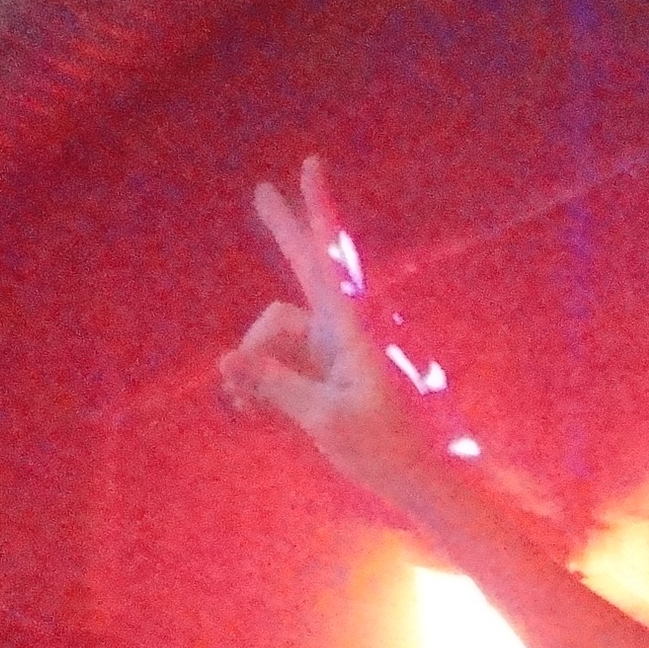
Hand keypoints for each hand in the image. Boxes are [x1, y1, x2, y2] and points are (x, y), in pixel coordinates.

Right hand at [220, 156, 441, 501]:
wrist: (421, 481)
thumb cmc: (384, 450)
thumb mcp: (324, 419)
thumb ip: (275, 384)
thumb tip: (228, 359)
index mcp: (352, 331)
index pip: (328, 260)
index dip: (315, 214)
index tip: (310, 166)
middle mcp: (341, 331)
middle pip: (301, 271)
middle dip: (283, 235)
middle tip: (260, 191)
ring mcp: (331, 352)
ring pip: (273, 336)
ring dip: (252, 366)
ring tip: (243, 408)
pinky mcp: (324, 376)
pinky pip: (278, 364)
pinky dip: (261, 384)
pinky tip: (249, 414)